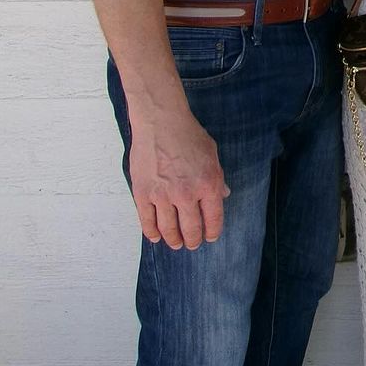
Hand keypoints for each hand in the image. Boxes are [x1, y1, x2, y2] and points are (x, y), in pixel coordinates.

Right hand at [128, 110, 230, 249]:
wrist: (161, 121)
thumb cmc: (188, 134)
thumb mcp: (211, 153)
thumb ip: (217, 177)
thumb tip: (222, 195)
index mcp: (208, 184)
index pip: (214, 219)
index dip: (212, 232)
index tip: (210, 237)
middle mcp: (186, 194)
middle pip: (191, 229)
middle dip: (193, 240)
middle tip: (192, 244)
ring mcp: (163, 195)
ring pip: (168, 229)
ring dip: (173, 240)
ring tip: (176, 243)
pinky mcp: (143, 194)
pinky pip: (147, 221)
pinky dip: (152, 232)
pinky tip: (156, 236)